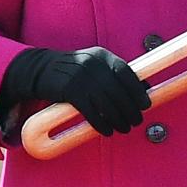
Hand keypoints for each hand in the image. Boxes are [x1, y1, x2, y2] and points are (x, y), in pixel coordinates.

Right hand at [0, 46, 150, 136]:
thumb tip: (143, 89)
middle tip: (136, 121)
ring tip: (124, 128)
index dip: (137, 89)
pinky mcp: (69, 90)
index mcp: (101, 55)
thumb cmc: (74, 71)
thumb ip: (114, 75)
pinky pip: (90, 111)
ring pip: (106, 102)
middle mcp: (92, 64)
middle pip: (117, 90)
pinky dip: (101, 123)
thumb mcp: (94, 65)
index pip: (125, 72)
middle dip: (130, 109)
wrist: (41, 70)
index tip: (145, 104)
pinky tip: (107, 130)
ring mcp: (80, 76)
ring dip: (118, 119)